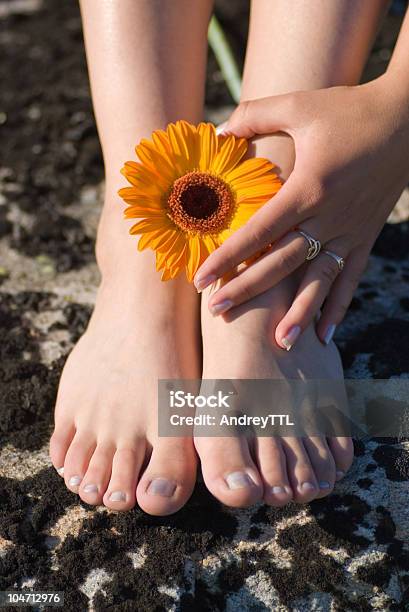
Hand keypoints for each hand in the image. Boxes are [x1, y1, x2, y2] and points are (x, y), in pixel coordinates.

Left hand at [194, 75, 408, 348]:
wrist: (408, 119)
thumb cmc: (350, 109)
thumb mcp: (299, 105)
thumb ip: (254, 117)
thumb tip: (217, 132)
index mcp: (308, 188)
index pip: (258, 231)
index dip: (227, 257)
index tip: (201, 281)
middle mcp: (329, 217)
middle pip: (281, 263)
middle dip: (248, 290)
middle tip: (217, 313)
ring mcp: (350, 231)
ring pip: (319, 281)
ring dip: (298, 313)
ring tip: (279, 344)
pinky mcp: (365, 237)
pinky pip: (350, 278)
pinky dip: (338, 307)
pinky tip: (325, 336)